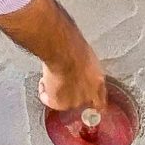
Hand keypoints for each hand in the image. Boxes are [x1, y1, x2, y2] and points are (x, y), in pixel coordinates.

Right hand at [0, 0, 108, 121]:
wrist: (62, 46)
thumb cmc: (74, 42)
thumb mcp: (86, 51)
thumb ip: (85, 60)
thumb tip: (81, 53)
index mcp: (99, 80)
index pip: (102, 100)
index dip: (94, 100)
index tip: (89, 102)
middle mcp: (90, 93)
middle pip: (82, 103)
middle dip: (72, 94)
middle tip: (61, 84)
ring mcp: (75, 100)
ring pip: (63, 101)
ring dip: (56, 91)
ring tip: (50, 77)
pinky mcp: (58, 102)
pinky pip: (48, 100)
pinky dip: (44, 91)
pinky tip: (43, 80)